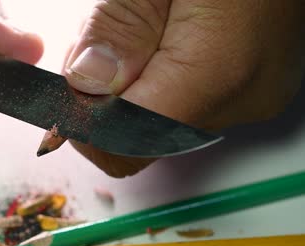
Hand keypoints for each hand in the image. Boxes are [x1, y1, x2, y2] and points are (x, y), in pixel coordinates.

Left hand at [63, 0, 304, 176]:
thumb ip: (119, 28)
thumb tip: (85, 84)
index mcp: (217, 71)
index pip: (124, 146)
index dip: (84, 126)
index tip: (66, 92)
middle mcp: (239, 99)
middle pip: (140, 139)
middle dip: (105, 102)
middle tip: (103, 43)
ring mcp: (249, 97)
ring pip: (160, 124)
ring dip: (132, 90)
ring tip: (140, 29)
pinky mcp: (250, 88)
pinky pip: (186, 106)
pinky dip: (158, 84)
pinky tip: (162, 39)